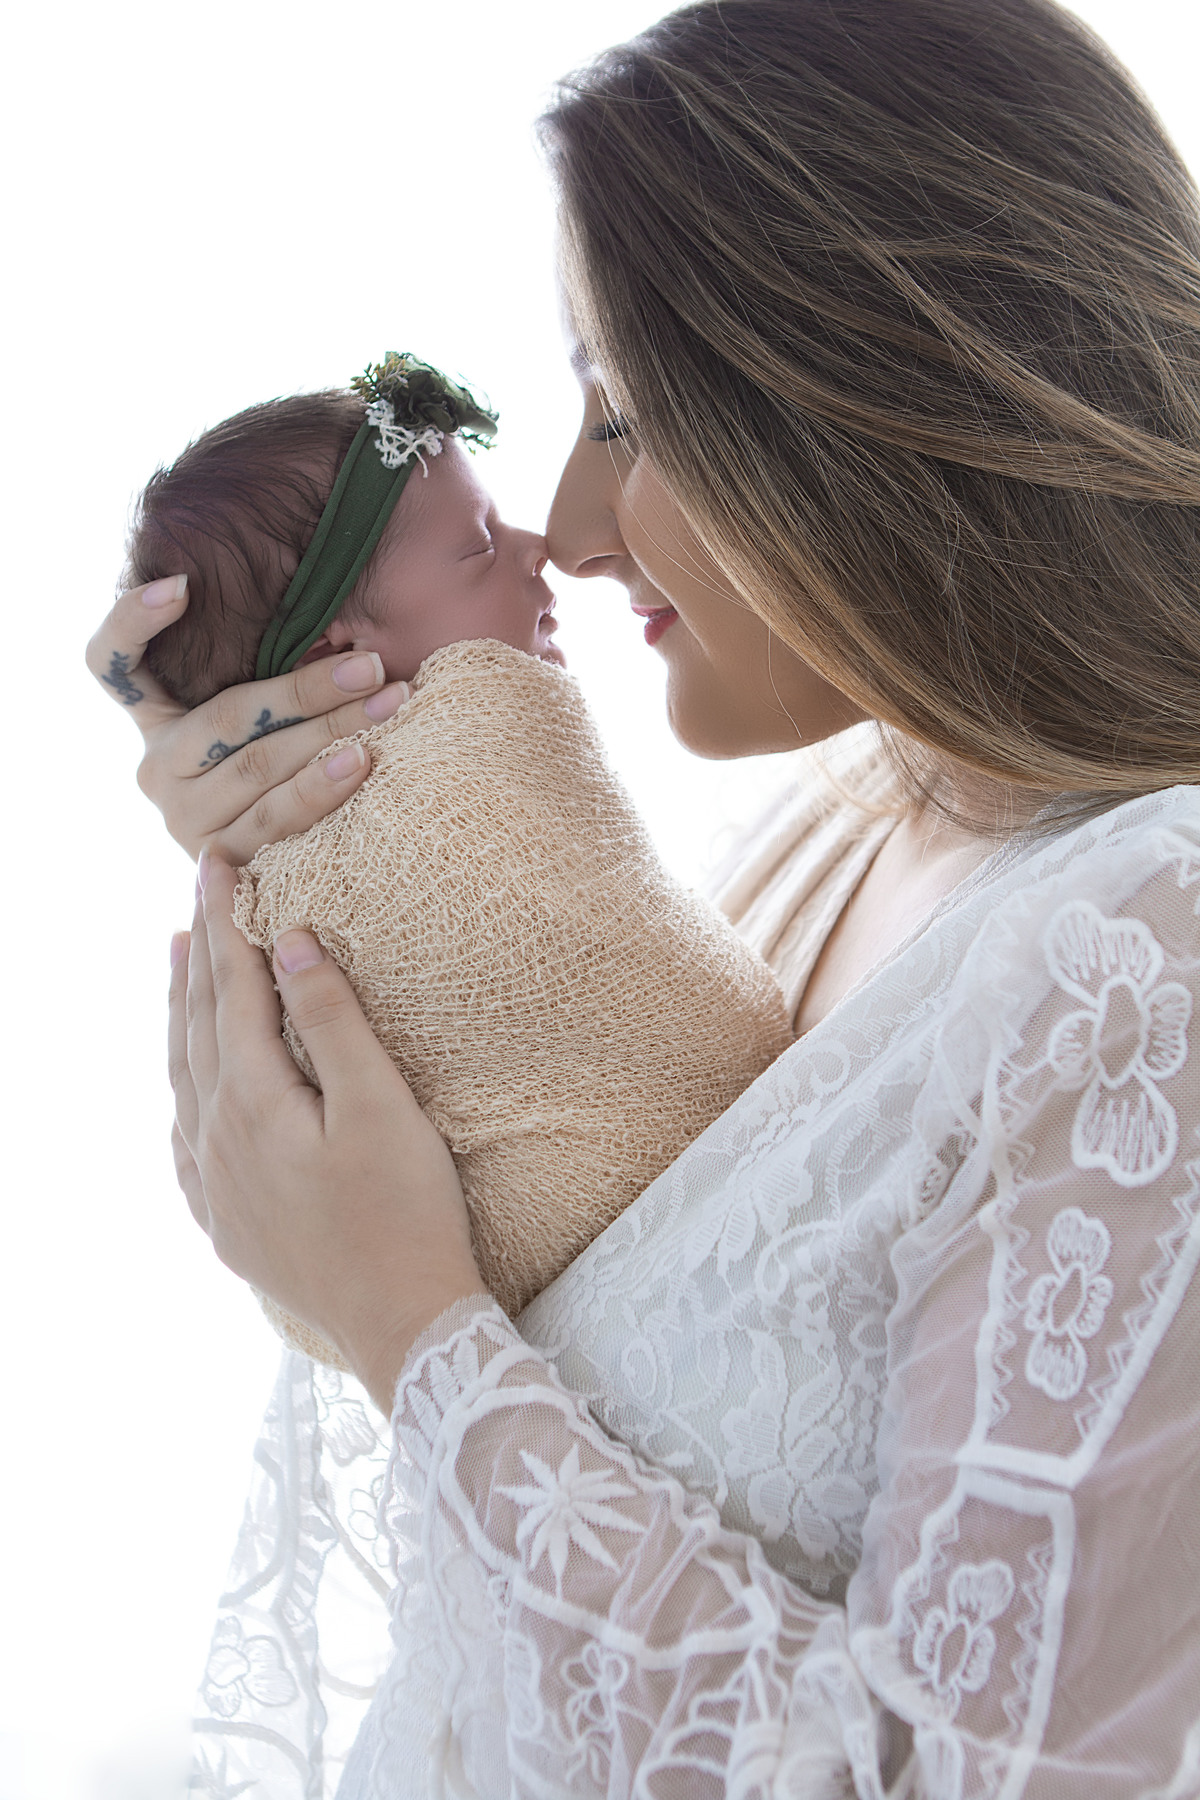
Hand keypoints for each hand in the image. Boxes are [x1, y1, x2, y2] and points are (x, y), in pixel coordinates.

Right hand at [87, 575, 411, 862]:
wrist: (281, 871)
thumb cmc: (280, 763)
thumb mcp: (255, 716)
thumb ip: (266, 675)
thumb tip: (343, 627)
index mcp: (153, 719)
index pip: (110, 662)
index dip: (133, 620)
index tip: (183, 584)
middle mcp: (156, 769)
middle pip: (227, 717)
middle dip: (310, 688)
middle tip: (372, 666)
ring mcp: (183, 820)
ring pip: (257, 767)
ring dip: (330, 733)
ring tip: (384, 709)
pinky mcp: (218, 861)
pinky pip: (274, 820)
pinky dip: (322, 789)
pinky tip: (361, 764)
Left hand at [169, 854, 486, 1410]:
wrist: (402, 1324)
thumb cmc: (406, 1212)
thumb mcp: (382, 1106)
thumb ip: (333, 1021)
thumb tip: (291, 941)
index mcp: (253, 1102)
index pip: (233, 989)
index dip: (227, 922)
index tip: (215, 863)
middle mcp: (216, 1140)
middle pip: (197, 1025)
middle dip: (200, 953)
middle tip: (197, 891)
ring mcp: (214, 1186)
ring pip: (182, 1077)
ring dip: (181, 1013)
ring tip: (179, 961)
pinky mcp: (226, 1222)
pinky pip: (183, 1137)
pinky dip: (181, 1090)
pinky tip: (185, 1086)